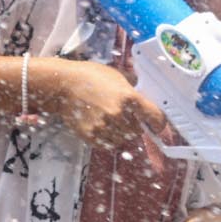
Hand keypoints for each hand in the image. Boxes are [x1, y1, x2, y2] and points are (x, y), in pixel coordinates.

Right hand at [48, 61, 168, 148]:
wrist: (62, 85)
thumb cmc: (90, 76)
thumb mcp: (117, 77)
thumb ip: (132, 92)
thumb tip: (144, 102)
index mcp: (128, 97)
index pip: (155, 117)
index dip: (158, 122)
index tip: (156, 125)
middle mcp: (118, 114)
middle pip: (138, 131)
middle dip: (134, 126)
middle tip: (125, 118)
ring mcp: (104, 127)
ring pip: (123, 140)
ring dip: (121, 134)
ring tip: (110, 121)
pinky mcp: (91, 136)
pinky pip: (108, 144)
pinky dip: (108, 139)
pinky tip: (101, 127)